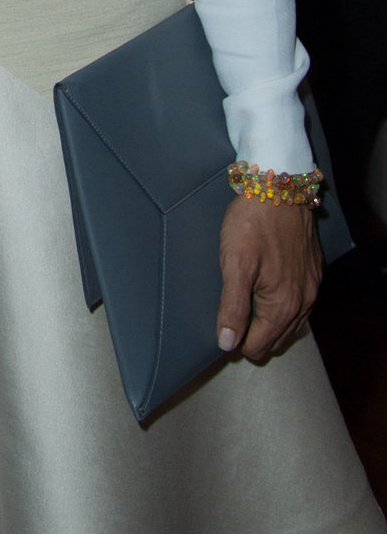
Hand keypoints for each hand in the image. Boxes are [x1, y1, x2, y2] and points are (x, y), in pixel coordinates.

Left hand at [216, 194, 320, 363]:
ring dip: (270, 324)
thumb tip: (227, 344)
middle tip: (230, 319)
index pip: (258, 346)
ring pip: (291, 325)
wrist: (280, 186)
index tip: (221, 332)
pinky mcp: (314, 272)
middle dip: (254, 337)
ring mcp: (312, 288)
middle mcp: (303, 303)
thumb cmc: (252, 223)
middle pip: (276, 340)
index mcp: (282, 306)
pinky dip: (284, 309)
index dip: (236, 343)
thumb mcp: (234, 264)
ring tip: (246, 310)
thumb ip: (232, 307)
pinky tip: (269, 295)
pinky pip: (301, 306)